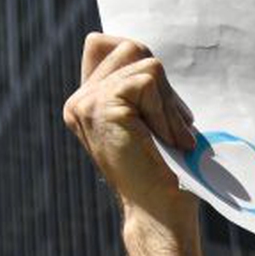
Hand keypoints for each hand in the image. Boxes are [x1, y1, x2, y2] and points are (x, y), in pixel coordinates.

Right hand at [62, 33, 197, 219]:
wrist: (160, 211)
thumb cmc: (164, 170)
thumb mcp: (149, 119)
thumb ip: (139, 87)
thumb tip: (149, 56)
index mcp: (85, 103)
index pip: (105, 44)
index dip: (142, 65)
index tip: (161, 111)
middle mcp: (78, 101)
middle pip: (131, 48)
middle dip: (164, 87)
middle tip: (176, 128)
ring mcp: (86, 102)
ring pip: (145, 64)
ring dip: (169, 104)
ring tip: (173, 139)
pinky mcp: (101, 105)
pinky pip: (148, 80)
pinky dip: (167, 111)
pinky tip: (169, 141)